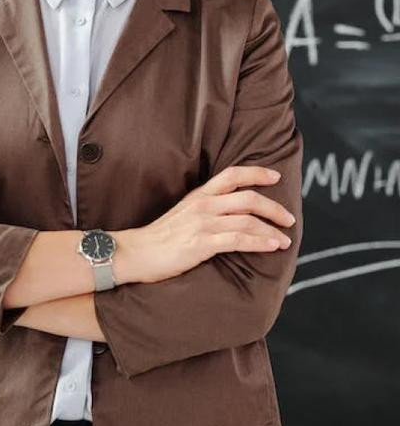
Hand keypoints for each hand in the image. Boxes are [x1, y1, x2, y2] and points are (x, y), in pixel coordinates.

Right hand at [128, 166, 296, 283]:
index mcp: (199, 195)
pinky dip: (260, 242)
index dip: (257, 173)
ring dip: (271, 229)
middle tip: (289, 218)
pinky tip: (271, 246)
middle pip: (248, 197)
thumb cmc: (160, 237)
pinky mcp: (202, 243)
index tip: (276, 177)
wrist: (137, 252)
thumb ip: (205, 209)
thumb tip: (229, 214)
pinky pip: (239, 239)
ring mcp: (203, 223)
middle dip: (273, 207)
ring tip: (284, 239)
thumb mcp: (184, 213)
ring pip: (247, 219)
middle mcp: (203, 204)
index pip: (233, 175)